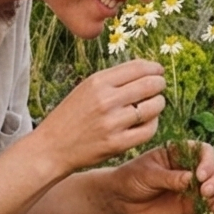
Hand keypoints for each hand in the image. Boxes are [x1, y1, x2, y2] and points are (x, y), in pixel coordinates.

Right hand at [36, 59, 166, 175]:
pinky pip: (148, 130)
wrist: (53, 146)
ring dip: (158, 103)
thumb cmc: (71, 116)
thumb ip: (113, 80)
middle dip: (159, 84)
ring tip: (155, 104)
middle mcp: (106, 100)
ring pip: (153, 107)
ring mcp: (113, 123)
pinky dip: (153, 123)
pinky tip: (148, 121)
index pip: (138, 67)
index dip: (154, 68)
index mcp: (98, 82)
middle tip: (160, 86)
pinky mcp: (117, 143)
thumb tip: (145, 70)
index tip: (158, 71)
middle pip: (149, 85)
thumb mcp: (86, 89)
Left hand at [109, 140, 213, 213]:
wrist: (121, 199)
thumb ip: (169, 178)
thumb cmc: (131, 178)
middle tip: (206, 192)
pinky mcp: (192, 205)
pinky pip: (210, 204)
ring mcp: (194, 187)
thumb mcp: (148, 174)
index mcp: (180, 152)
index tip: (199, 175)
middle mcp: (191, 167)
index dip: (207, 161)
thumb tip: (192, 180)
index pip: (204, 151)